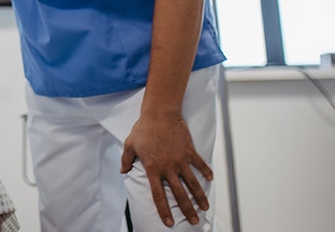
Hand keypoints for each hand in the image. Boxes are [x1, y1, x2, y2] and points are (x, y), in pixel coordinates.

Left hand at [120, 112, 212, 226]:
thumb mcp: (130, 144)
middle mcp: (168, 167)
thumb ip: (126, 160)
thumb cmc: (143, 128)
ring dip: (200, 197)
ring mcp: (180, 160)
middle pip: (179, 194)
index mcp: (152, 168)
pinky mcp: (190, 152)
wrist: (160, 113)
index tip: (169, 222)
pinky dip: (206, 172)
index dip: (163, 210)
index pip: (158, 195)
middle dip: (187, 210)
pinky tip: (211, 179)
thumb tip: (123, 171)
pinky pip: (200, 164)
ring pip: (193, 183)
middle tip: (193, 221)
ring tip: (205, 208)